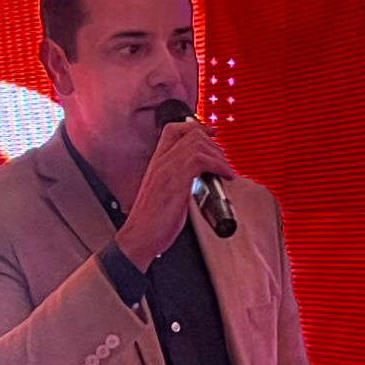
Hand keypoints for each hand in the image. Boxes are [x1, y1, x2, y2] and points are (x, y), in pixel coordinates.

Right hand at [115, 120, 232, 271]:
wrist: (139, 238)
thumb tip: (199, 179)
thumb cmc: (152, 222)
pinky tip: (224, 176)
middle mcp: (161, 161)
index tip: (211, 134)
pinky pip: (201, 160)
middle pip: (190, 132)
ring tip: (225, 170)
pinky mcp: (175, 181)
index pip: (174, 129)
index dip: (196, 127)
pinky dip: (218, 165)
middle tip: (222, 160)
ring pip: (197, 143)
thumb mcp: (164, 193)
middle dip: (213, 143)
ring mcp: (167, 169)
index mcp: (157, 162)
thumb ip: (177, 180)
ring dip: (218, 154)